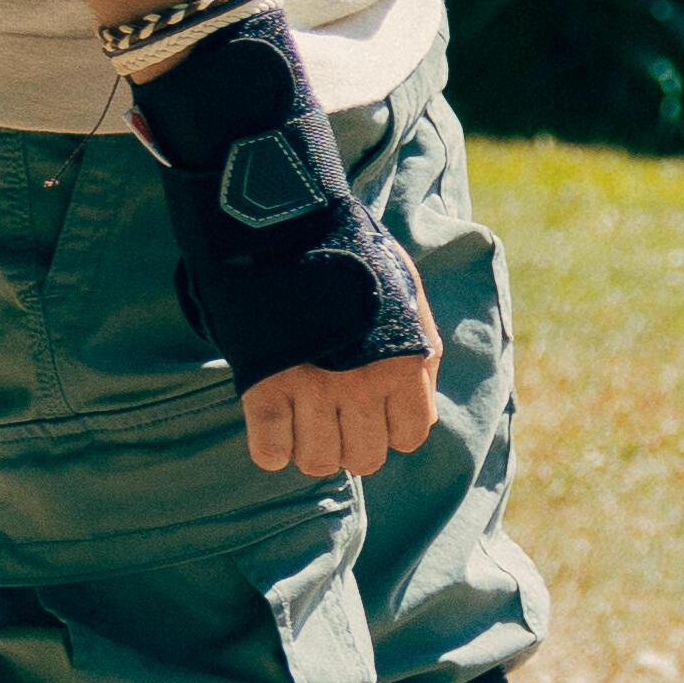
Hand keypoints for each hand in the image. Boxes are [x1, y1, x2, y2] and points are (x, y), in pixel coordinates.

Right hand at [132, 0, 444, 462]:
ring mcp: (313, 390)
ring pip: (318, 463)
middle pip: (364, 458)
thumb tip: (419, 386)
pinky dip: (270, 445)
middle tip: (335, 410)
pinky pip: (269, 452)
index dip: (394, 424)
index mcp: (407, 363)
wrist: (285, 219)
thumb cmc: (348, 251)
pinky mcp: (264, 387)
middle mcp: (364, 386)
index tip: (375, 404)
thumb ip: (416, 340)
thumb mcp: (403, 289)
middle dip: (352, 438)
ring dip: (310, 445)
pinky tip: (272, 420)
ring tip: (303, 415)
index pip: (412, 436)